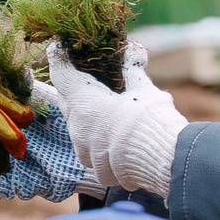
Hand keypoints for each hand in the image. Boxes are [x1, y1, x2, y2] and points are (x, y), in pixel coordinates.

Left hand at [45, 42, 186, 195]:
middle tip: (83, 77)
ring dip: (88, 117)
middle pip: (66, 100)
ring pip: (78, 127)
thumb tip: (133, 52)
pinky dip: (101, 140)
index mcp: (82, 101)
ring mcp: (84, 150)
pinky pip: (93, 150)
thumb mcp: (144, 90)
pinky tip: (117, 137)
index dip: (58, 59)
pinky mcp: (97, 170)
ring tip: (107, 110)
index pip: (60, 73)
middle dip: (73, 89)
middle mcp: (76, 126)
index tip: (58, 50)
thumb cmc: (150, 120)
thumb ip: (133, 71)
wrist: (161, 161)